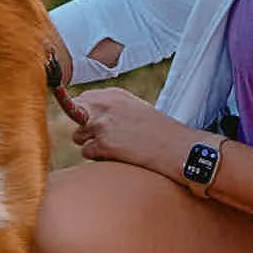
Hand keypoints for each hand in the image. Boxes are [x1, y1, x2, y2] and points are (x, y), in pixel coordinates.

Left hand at [70, 88, 187, 176]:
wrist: (177, 148)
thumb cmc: (160, 132)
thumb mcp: (136, 110)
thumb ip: (112, 109)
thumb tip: (85, 117)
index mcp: (114, 94)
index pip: (83, 99)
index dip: (88, 114)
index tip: (97, 124)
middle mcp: (105, 104)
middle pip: (76, 116)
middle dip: (86, 128)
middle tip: (106, 139)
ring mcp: (102, 123)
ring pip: (78, 136)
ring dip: (91, 145)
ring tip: (115, 148)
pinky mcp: (103, 143)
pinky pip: (86, 153)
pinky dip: (98, 158)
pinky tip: (118, 157)